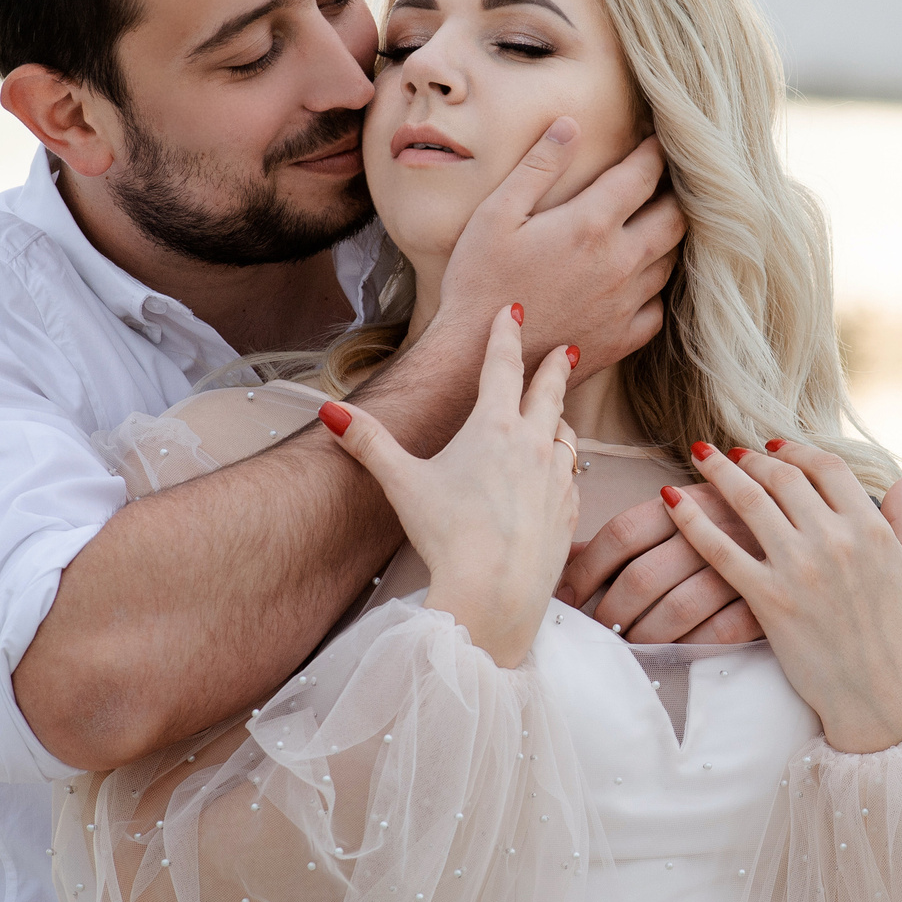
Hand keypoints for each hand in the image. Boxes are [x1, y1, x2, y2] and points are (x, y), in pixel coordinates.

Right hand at [320, 305, 577, 665]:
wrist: (495, 590)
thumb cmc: (447, 535)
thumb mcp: (402, 483)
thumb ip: (369, 443)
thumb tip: (329, 412)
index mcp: (493, 427)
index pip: (503, 365)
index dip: (506, 334)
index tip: (514, 311)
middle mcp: (533, 443)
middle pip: (549, 392)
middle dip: (554, 367)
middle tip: (566, 350)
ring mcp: (557, 477)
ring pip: (565, 434)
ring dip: (560, 418)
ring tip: (557, 413)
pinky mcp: (569, 510)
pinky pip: (572, 477)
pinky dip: (564, 465)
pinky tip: (558, 471)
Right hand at [431, 117, 682, 377]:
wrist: (473, 359)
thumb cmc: (479, 281)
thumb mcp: (497, 214)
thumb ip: (538, 166)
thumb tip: (570, 124)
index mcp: (591, 224)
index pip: (643, 175)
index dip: (655, 153)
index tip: (658, 141)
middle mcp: (620, 262)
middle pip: (675, 218)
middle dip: (676, 194)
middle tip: (667, 181)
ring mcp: (625, 304)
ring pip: (671, 261)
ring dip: (668, 238)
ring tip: (657, 223)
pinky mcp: (622, 338)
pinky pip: (658, 307)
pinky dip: (656, 288)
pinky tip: (640, 280)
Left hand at [556, 485, 764, 643]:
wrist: (819, 531)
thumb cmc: (736, 526)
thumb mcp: (690, 511)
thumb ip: (637, 532)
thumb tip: (571, 555)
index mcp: (692, 499)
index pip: (623, 533)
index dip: (586, 569)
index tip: (567, 596)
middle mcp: (718, 526)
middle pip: (643, 576)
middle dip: (610, 611)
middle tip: (599, 630)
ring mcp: (746, 564)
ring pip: (676, 609)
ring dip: (643, 635)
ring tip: (629, 645)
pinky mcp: (769, 600)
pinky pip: (718, 633)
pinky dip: (688, 647)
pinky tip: (674, 652)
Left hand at [660, 441, 901, 752]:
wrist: (886, 702)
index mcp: (872, 529)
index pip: (828, 468)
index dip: (798, 449)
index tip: (777, 446)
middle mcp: (834, 540)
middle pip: (783, 477)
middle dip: (754, 457)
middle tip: (734, 452)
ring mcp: (798, 569)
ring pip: (749, 501)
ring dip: (720, 472)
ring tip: (701, 456)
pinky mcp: (769, 600)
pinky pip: (720, 550)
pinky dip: (692, 520)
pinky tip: (671, 500)